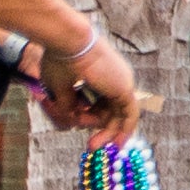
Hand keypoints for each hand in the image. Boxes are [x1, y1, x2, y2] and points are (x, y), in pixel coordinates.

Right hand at [38, 16, 143, 140]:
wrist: (67, 42)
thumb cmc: (59, 59)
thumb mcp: (60, 89)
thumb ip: (69, 106)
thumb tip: (73, 121)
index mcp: (99, 74)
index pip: (100, 101)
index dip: (90, 117)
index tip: (78, 127)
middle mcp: (114, 78)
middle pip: (111, 110)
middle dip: (100, 129)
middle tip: (91, 146)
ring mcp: (121, 82)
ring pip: (118, 114)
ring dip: (107, 133)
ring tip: (92, 145)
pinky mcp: (125, 88)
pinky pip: (130, 114)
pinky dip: (125, 130)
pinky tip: (117, 144)